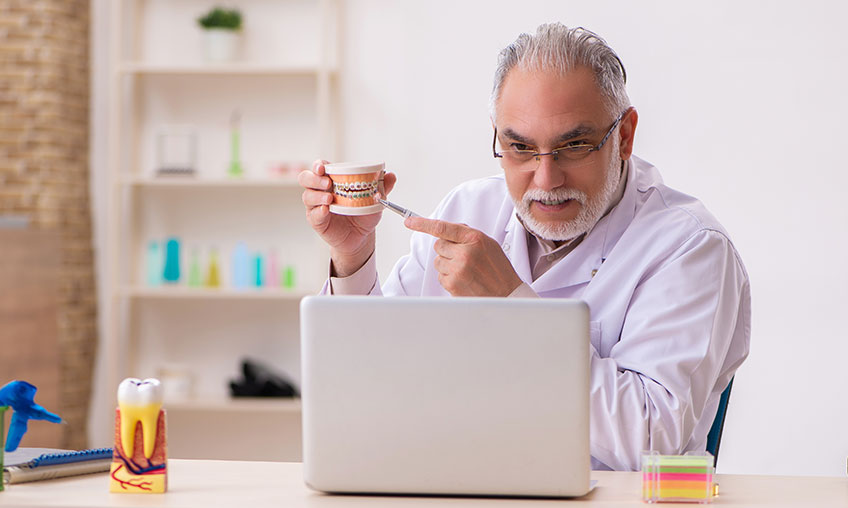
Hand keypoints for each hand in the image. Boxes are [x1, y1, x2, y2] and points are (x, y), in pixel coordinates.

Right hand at [299, 159, 396, 276]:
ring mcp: (317, 206)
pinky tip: (326, 210)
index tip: (324, 167)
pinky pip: (313, 215)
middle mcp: (320, 191)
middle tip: (327, 182)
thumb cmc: (364, 213)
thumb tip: (391, 175)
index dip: (318, 165)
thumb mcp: (375, 199)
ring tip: (330, 198)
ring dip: (317, 195)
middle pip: (306, 178)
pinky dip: (318, 211)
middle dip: (314, 178)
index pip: (319, 167)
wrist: (362, 236)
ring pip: (308, 196)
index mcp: (332, 180)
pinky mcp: (317, 221)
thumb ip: (382, 187)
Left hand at [404, 217, 522, 296]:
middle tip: (463, 258)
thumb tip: (444, 230)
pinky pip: (440, 276)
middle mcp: (465, 253)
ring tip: (466, 271)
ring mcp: (457, 269)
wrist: (507, 293)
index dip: (423, 223)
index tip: (409, 222)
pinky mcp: (452, 284)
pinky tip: (464, 280)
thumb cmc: (497, 268)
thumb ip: (466, 235)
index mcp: (474, 239)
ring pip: (438, 261)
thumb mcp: (487, 243)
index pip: (442, 227)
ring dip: (447, 265)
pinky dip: (449, 277)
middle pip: (438, 245)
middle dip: (447, 250)